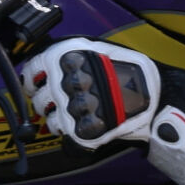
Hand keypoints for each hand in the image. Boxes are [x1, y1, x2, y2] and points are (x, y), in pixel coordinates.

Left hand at [20, 38, 161, 148]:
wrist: (154, 97)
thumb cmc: (130, 71)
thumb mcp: (96, 49)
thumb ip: (70, 57)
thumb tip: (47, 66)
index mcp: (64, 57)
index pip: (31, 72)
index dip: (32, 81)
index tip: (35, 86)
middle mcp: (63, 82)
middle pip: (38, 99)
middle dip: (47, 102)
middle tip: (62, 102)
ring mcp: (70, 107)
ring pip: (49, 120)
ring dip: (59, 119)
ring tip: (78, 115)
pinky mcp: (80, 130)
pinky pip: (64, 136)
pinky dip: (72, 133)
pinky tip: (86, 125)